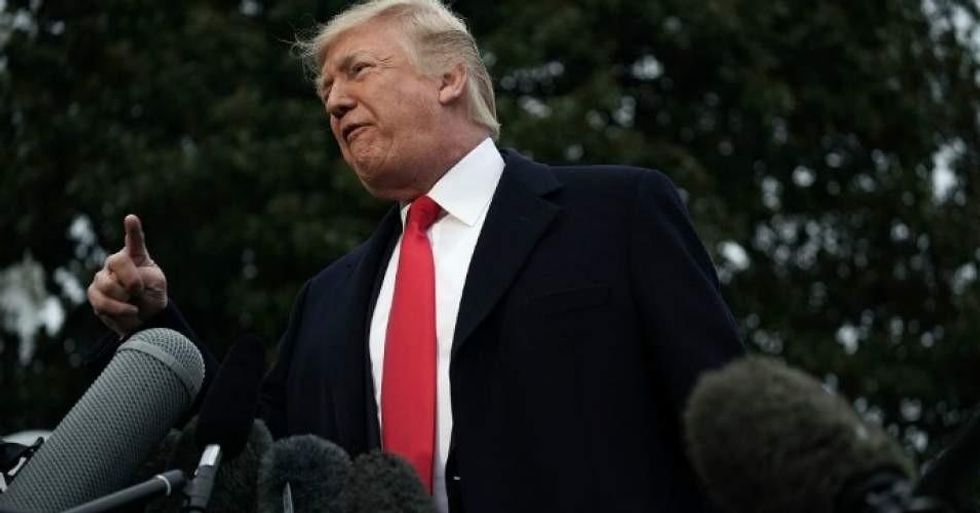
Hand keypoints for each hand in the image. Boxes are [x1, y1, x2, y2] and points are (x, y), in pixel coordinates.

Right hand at [87, 214, 167, 336]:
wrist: (144, 316)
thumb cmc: (152, 294)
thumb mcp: (157, 283)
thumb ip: (142, 277)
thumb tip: (120, 280)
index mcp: (135, 256)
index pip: (134, 241)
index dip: (132, 230)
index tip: (131, 219)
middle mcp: (115, 263)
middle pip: (117, 261)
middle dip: (132, 281)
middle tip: (139, 291)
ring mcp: (102, 277)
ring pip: (107, 284)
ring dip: (125, 298)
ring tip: (134, 303)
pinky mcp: (94, 294)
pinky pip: (102, 301)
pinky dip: (118, 309)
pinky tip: (129, 311)